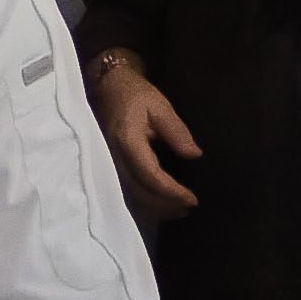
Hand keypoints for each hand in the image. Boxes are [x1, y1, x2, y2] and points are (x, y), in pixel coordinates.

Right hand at [90, 60, 199, 221]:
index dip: (171, 191)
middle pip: (139, 193)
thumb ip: (177, 131)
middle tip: (188, 208)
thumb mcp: (159, 106)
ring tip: (177, 211)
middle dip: (164, 205)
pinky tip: (158, 207)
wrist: (105, 88)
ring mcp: (108, 165)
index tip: (192, 198)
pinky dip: (143, 204)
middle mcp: (114, 158)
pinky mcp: (108, 168)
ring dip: (154, 210)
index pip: (150, 175)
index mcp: (127, 142)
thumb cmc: (134, 94)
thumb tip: (195, 155)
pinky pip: (125, 193)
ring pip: (130, 197)